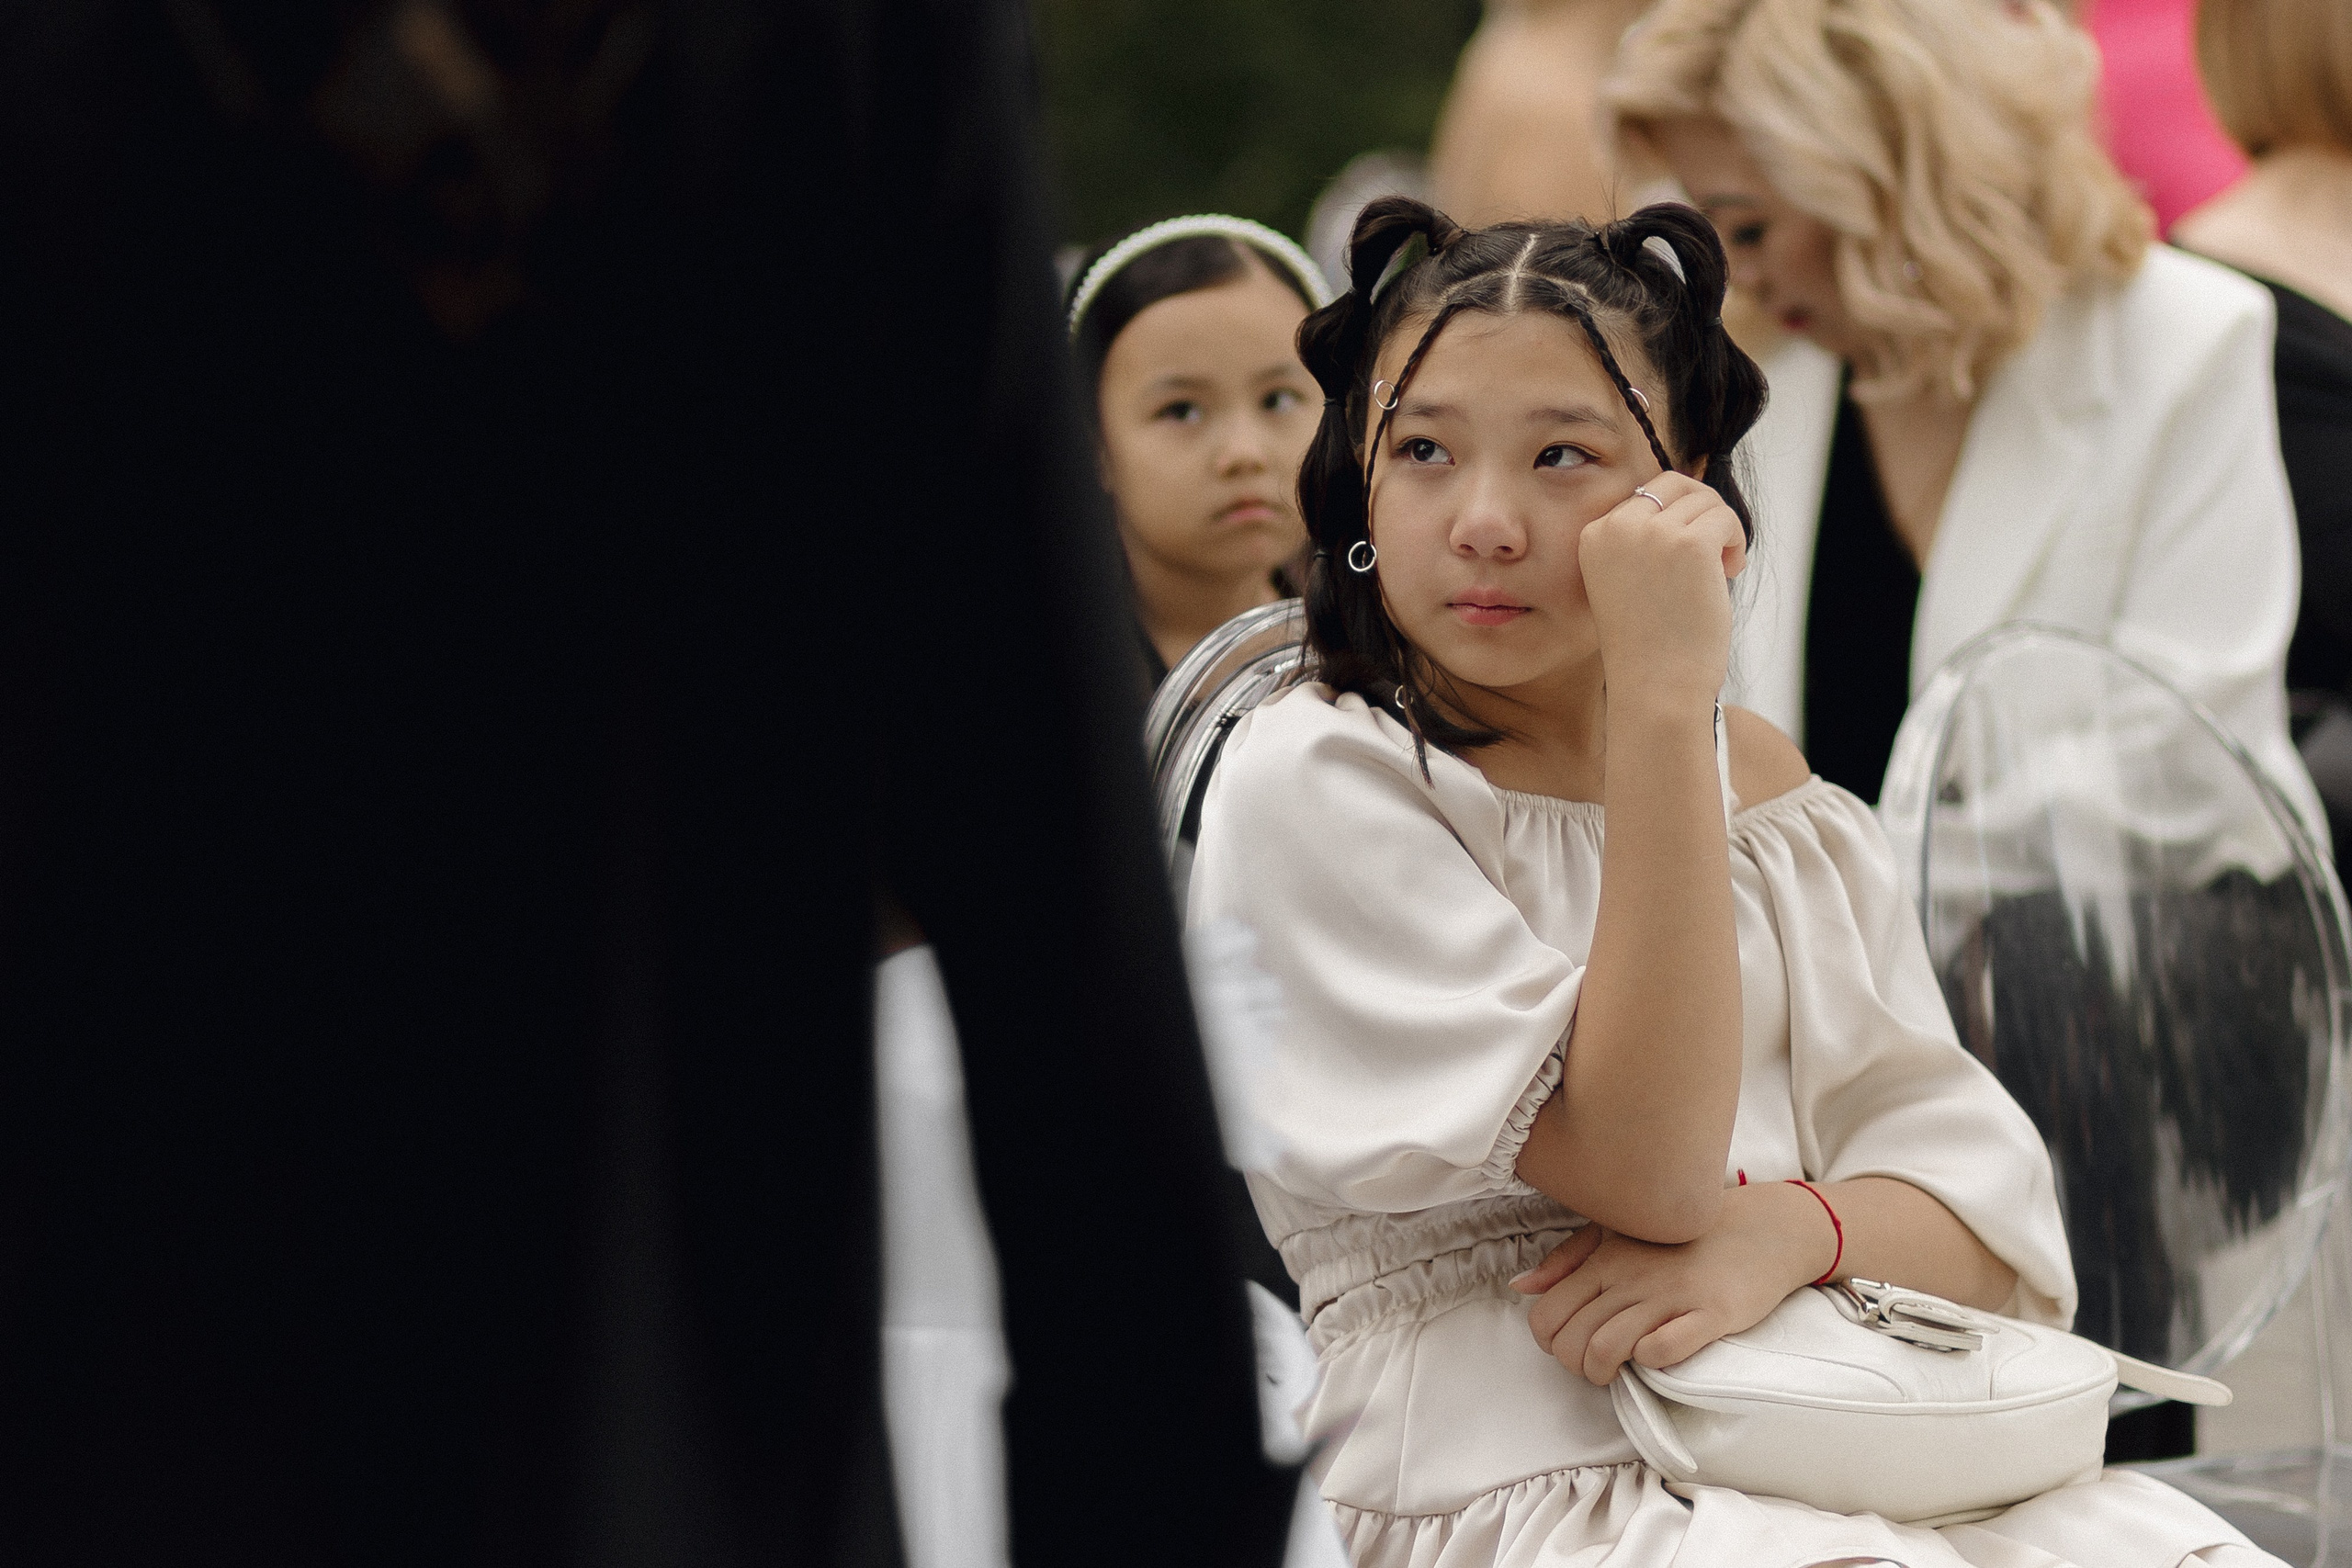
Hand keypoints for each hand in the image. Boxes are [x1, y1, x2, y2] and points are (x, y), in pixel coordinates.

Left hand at [1509, 1180, 1832, 1385]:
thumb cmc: (1684, 1237)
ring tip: (1619, 1373)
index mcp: (1604, 1260)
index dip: (1551, 1344)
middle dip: (1575, 1366)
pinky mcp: (1711, 1313)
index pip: (1547, 1315)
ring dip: (1605, 1373)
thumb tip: (1522, 1287)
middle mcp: (1630, 1277)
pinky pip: (1664, 1349)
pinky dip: (1651, 1363)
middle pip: (1572, 1340)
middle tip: (1596, 1367)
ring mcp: (1671, 1296)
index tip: (1572, 1347)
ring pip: (1607, 1350)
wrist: (1762, 1227)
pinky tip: (1656, 1357)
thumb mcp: (1618, 1234)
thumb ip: (1567, 1259)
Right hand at [1575, 472, 1746, 711]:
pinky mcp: (1689, 545)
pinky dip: (1736, 542)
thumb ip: (1647, 540)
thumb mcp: (1631, 580)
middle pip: (1675, 484)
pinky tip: (1731, 573)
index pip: (1645, 495)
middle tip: (1714, 555)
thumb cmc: (1650, 643)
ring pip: (1705, 500)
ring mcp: (1652, 534)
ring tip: (1723, 571)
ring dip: (1722, 530)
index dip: (1677, 519)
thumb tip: (1692, 495)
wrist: (1655, 687)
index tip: (1685, 561)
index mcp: (1594, 536)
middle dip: (1702, 512)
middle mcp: (1616, 528)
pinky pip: (1725, 518)